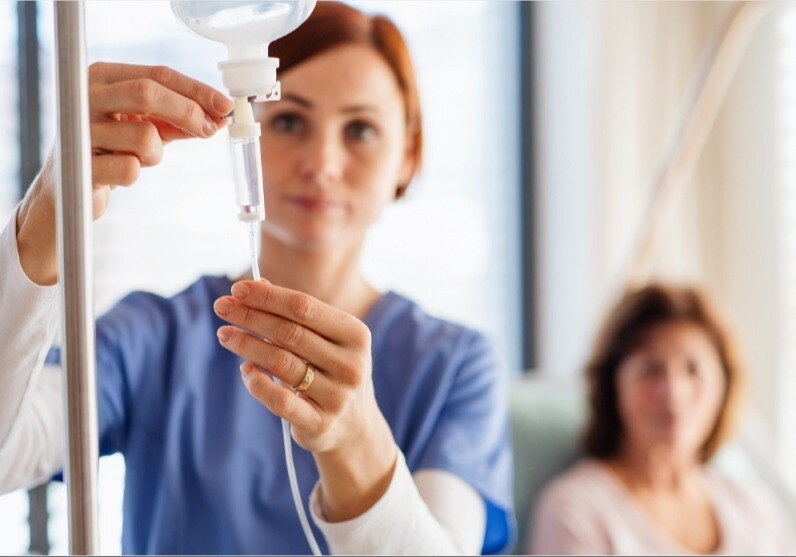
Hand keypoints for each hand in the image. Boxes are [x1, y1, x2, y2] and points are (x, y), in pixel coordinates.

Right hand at [85, 62, 231, 218]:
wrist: (68, 188)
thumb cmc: (112, 149)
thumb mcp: (146, 126)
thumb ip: (179, 119)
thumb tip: (219, 116)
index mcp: (103, 78)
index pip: (157, 75)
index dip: (196, 90)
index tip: (225, 105)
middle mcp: (85, 95)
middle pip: (147, 92)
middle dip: (187, 112)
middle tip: (210, 130)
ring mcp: (79, 129)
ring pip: (144, 137)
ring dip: (155, 155)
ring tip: (137, 158)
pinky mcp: (79, 165)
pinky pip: (130, 170)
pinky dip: (134, 175)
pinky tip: (117, 174)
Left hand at [214, 279, 390, 453]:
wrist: (355, 427)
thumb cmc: (331, 371)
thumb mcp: (325, 340)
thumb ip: (295, 315)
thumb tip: (258, 285)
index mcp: (355, 335)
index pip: (305, 307)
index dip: (268, 297)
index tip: (237, 289)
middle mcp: (351, 364)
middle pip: (289, 333)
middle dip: (251, 317)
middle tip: (221, 307)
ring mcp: (338, 396)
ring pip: (281, 363)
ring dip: (247, 345)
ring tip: (225, 335)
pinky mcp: (320, 423)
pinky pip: (280, 400)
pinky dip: (258, 383)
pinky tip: (245, 370)